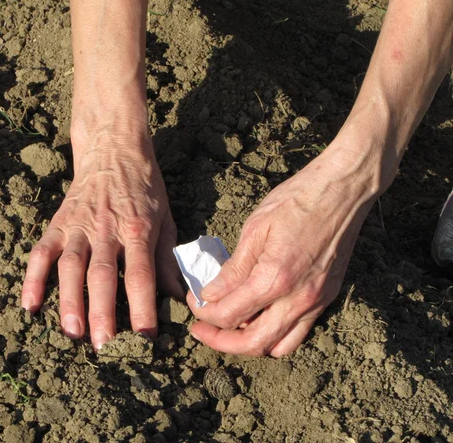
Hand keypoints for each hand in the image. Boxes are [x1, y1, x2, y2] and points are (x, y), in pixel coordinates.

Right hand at [21, 135, 181, 349]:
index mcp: (137, 229)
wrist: (114, 148)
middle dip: (102, 312)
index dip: (143, 306)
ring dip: (68, 301)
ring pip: (70, 267)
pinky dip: (33, 279)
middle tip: (103, 345)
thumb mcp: (165, 218)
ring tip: (71, 333)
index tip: (146, 335)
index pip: (140, 273)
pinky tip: (29, 305)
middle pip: (102, 275)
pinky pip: (41, 252)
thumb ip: (167, 258)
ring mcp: (78, 226)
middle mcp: (106, 229)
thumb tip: (178, 295)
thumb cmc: (144, 187)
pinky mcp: (58, 222)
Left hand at [187, 144, 378, 356]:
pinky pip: (298, 333)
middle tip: (200, 329)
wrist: (343, 190)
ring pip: (278, 346)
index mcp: (275, 278)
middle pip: (252, 344)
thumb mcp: (254, 229)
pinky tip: (258, 318)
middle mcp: (298, 299)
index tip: (194, 301)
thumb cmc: (296, 201)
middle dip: (220, 341)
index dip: (204, 312)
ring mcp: (317, 302)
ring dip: (248, 343)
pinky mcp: (327, 299)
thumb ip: (233, 269)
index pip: (229, 314)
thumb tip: (210, 295)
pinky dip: (274, 335)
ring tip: (228, 327)